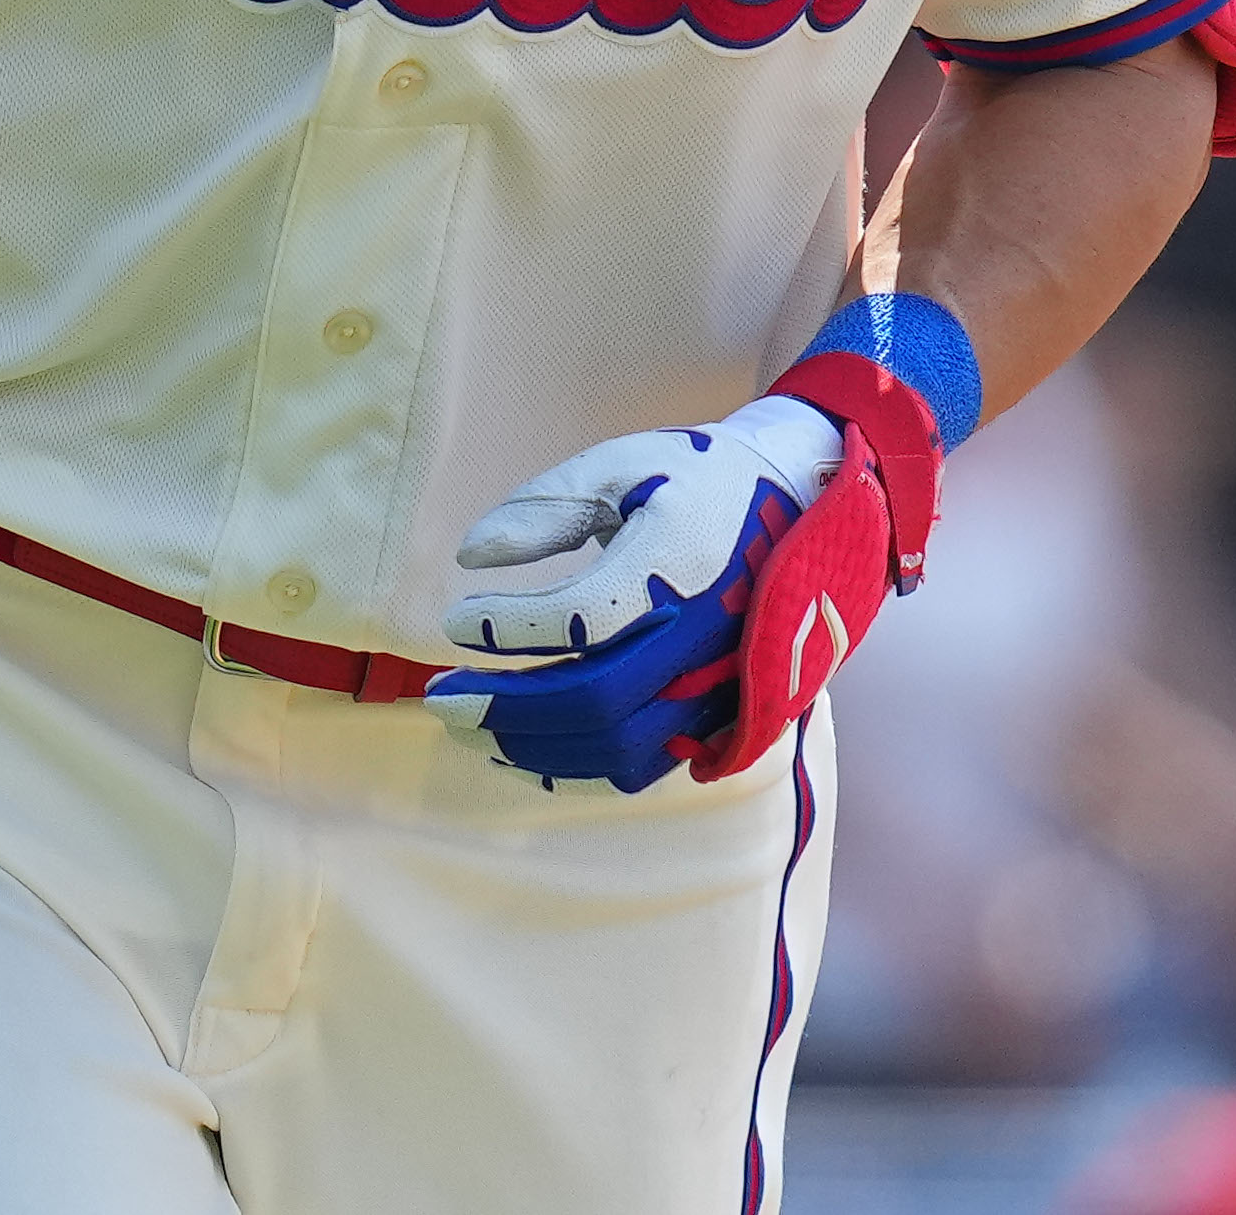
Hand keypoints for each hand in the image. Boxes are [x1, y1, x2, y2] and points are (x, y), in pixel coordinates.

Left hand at [426, 397, 847, 794]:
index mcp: (679, 567)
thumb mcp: (618, 466)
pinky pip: (641, 766)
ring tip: (467, 725)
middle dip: (505, 706)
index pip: (580, 619)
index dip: (509, 629)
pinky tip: (520, 750)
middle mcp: (704, 639)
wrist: (795, 510)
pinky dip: (575, 769)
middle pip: (593, 700)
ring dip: (531, 747)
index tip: (457, 621)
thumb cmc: (692, 480)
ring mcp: (715, 686)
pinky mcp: (715, 716)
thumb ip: (544, 506)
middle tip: (440, 697)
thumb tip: (471, 556)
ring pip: (615, 747)